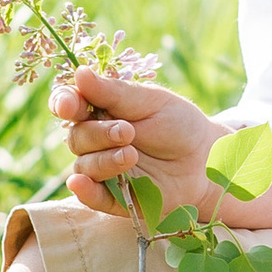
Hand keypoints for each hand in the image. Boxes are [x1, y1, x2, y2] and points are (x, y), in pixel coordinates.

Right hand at [50, 66, 216, 215]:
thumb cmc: (179, 124)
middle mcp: (97, 141)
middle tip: (128, 131)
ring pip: (83, 167)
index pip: (70, 105)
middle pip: (76, 137)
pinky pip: (90, 197)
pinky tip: (81, 184)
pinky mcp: (114, 198)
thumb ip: (113, 93)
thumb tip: (79, 74)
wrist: (208, 160)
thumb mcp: (151, 101)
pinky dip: (84, 190)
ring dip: (103, 160)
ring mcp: (104, 170)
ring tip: (131, 155)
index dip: (64, 104)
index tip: (70, 106)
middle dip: (98, 134)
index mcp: (101, 111)